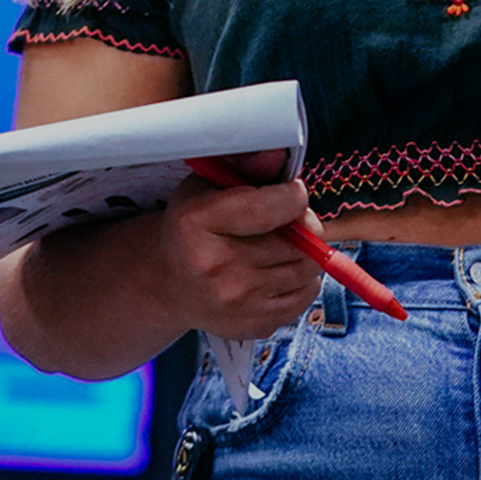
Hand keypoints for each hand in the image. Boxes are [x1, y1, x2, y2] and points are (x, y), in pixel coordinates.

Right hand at [155, 153, 322, 338]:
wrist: (170, 284)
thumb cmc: (195, 228)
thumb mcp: (208, 185)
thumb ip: (247, 166)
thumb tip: (279, 154)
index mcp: (199, 222)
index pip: (281, 204)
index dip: (294, 194)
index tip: (287, 193)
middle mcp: (215, 266)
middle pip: (303, 239)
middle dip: (302, 225)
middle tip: (283, 222)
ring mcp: (235, 303)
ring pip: (310, 267)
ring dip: (304, 253)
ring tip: (278, 246)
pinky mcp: (254, 326)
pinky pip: (307, 295)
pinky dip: (301, 281)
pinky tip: (275, 272)